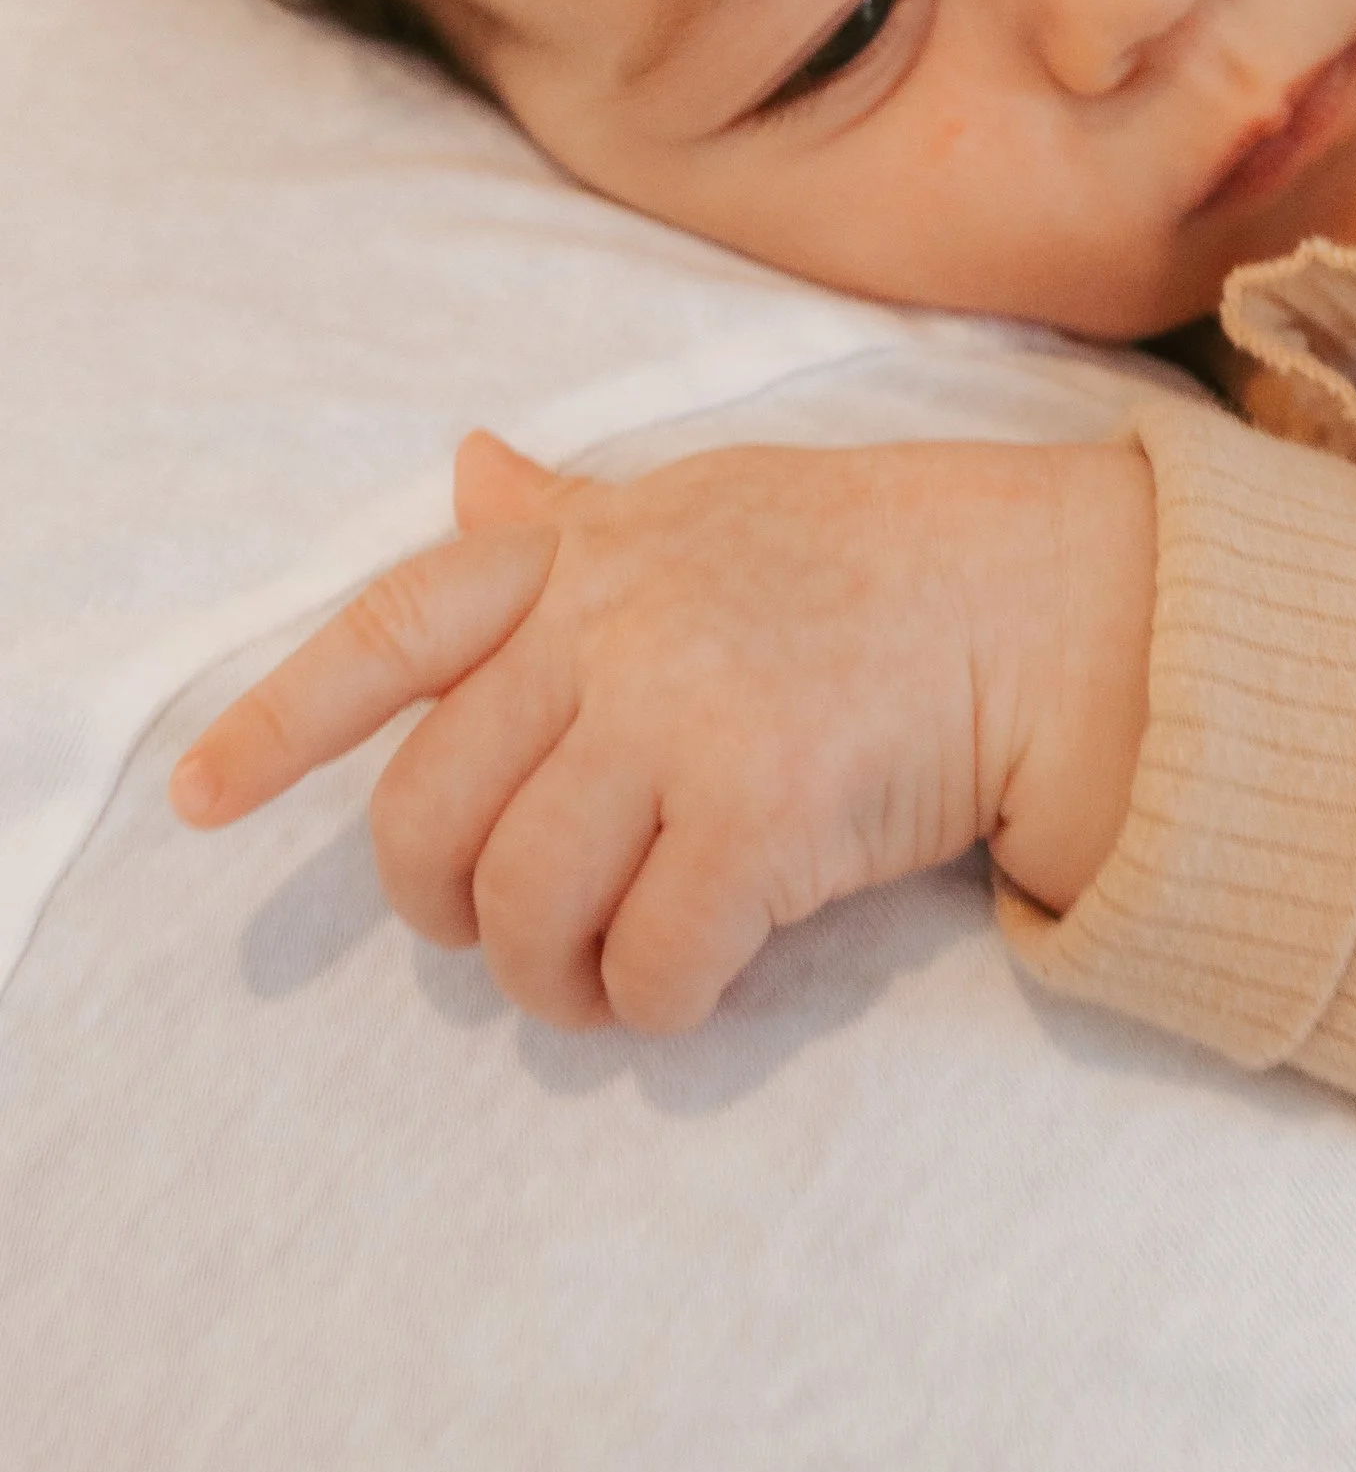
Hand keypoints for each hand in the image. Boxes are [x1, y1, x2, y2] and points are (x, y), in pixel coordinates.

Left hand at [171, 427, 1154, 1032]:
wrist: (1041, 601)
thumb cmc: (871, 559)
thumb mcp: (702, 507)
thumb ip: (569, 518)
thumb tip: (466, 468)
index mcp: (583, 551)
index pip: (395, 628)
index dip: (284, 720)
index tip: (198, 802)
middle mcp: (611, 623)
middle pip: (433, 819)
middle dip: (455, 909)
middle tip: (519, 929)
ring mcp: (681, 712)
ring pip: (527, 912)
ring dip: (562, 978)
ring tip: (618, 969)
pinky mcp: (760, 809)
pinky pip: (651, 966)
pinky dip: (662, 1003)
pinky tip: (704, 977)